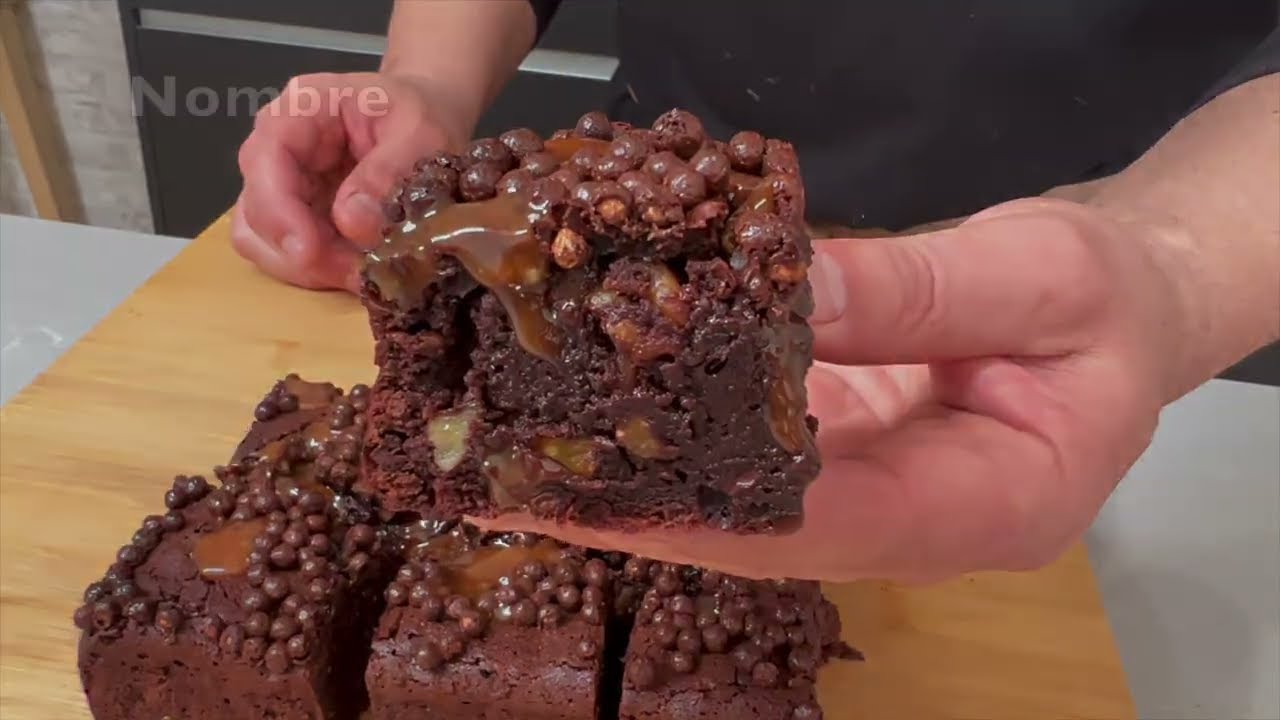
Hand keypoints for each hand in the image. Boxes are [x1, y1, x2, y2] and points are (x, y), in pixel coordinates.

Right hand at [232, 72, 469, 291]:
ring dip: (306, 267)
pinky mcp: (293, 215)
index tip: (309, 251)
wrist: (428, 116)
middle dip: (301, 250)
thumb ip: (388, 172)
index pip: (265, 159)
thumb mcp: (422, 132)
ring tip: (360, 272)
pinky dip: (316, 271)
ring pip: (260, 239)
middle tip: (354, 271)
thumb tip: (351, 223)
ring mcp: (279, 183)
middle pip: (255, 208)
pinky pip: (284, 254)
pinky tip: (353, 270)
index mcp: (300, 109)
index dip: (278, 211)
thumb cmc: (422, 114)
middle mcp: (276, 146)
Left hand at [476, 198, 1192, 581]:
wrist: (1123, 309)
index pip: (836, 526)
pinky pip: (754, 451)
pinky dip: (681, 428)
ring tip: (532, 452)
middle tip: (524, 488)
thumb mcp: (1038, 277)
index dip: (717, 518)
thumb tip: (790, 287)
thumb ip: (918, 292)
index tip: (608, 501)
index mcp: (990, 504)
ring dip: (645, 479)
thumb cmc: (1107, 303)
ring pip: (749, 502)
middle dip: (646, 515)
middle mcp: (918, 522)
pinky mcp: (845, 451)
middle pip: (769, 534)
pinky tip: (607, 400)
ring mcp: (876, 493)